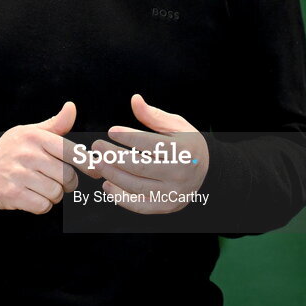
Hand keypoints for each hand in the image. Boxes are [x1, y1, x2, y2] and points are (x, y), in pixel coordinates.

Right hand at [0, 101, 78, 213]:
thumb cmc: (19, 146)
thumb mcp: (35, 131)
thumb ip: (57, 123)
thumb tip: (71, 107)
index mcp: (36, 137)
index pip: (70, 152)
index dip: (87, 164)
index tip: (96, 172)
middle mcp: (27, 154)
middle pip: (67, 177)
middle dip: (69, 183)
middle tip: (62, 181)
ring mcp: (18, 174)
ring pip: (56, 193)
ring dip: (55, 195)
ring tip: (44, 187)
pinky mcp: (11, 194)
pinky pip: (42, 206)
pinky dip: (42, 205)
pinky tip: (34, 196)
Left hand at [88, 94, 209, 213]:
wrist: (207, 171)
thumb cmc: (187, 144)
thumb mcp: (176, 126)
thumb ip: (153, 115)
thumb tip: (134, 99)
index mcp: (183, 150)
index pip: (150, 144)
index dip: (128, 137)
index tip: (111, 131)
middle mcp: (180, 173)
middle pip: (140, 166)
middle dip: (114, 156)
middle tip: (97, 147)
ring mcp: (173, 193)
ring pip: (137, 186)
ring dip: (113, 176)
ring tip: (98, 163)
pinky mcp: (167, 206)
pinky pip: (140, 205)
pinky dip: (121, 198)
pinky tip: (107, 186)